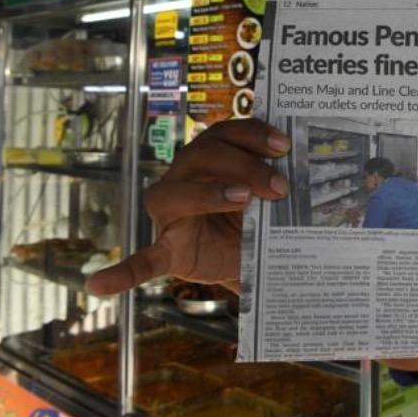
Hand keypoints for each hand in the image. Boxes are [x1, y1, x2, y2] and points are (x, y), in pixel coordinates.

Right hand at [85, 119, 290, 295]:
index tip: (284, 145)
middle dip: (244, 164)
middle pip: (203, 155)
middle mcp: (183, 181)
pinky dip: (122, 273)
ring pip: (177, 192)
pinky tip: (98, 283)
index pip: (223, 133)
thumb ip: (283, 177)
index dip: (251, 133)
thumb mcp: (274, 196)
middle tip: (279, 186)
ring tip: (244, 200)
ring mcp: (171, 218)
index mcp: (209, 160)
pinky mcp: (168, 253)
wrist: (255, 263)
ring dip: (211, 193)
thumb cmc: (261, 220)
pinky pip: (141, 262)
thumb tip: (319, 161)